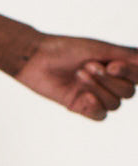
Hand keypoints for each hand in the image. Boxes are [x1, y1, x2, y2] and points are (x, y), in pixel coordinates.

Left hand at [14, 34, 137, 120]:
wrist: (37, 58)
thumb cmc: (67, 49)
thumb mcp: (101, 49)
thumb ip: (128, 57)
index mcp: (117, 66)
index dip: (129, 74)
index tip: (112, 65)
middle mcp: (109, 82)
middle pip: (128, 93)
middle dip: (109, 81)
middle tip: (87, 65)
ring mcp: (96, 95)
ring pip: (114, 105)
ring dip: (97, 88)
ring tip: (78, 74)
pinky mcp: (81, 107)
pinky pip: (100, 116)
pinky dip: (94, 107)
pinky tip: (82, 98)